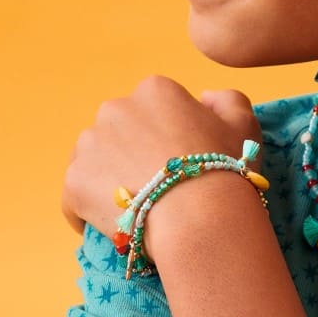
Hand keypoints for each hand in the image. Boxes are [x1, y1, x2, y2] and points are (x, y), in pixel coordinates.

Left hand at [61, 75, 260, 239]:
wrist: (199, 218)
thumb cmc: (225, 169)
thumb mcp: (244, 123)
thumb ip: (226, 99)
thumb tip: (204, 98)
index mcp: (154, 90)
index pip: (151, 111)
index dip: (165, 139)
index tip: (177, 163)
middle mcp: (116, 108)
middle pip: (118, 132)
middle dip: (131, 154)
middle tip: (155, 187)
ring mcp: (90, 144)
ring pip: (94, 162)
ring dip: (108, 179)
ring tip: (134, 208)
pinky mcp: (73, 181)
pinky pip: (73, 198)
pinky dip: (86, 211)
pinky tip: (111, 225)